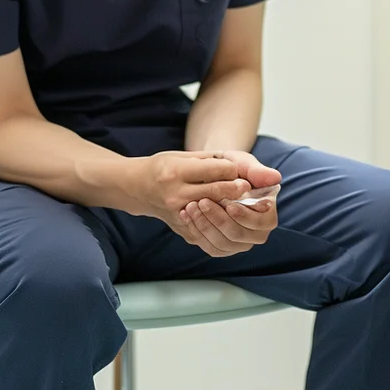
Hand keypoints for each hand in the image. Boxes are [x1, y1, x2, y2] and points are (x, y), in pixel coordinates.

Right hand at [128, 150, 252, 253]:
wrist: (140, 188)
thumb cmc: (168, 166)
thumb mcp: (188, 156)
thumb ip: (218, 161)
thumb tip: (250, 170)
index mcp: (177, 172)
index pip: (214, 172)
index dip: (234, 172)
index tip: (244, 171)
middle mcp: (175, 195)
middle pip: (215, 194)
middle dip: (237, 191)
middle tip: (249, 187)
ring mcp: (177, 215)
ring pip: (214, 217)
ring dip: (232, 210)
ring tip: (241, 202)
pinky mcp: (183, 231)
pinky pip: (210, 234)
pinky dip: (225, 226)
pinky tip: (232, 217)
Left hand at [179, 150, 281, 257]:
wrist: (214, 175)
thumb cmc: (234, 168)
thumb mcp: (244, 164)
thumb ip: (257, 171)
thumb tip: (276, 178)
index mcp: (267, 215)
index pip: (260, 223)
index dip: (245, 216)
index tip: (229, 205)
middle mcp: (256, 233)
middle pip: (238, 236)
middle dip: (219, 220)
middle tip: (202, 202)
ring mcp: (238, 243)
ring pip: (222, 244)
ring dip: (205, 226)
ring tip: (191, 207)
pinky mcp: (222, 247)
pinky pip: (210, 247)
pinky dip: (197, 232)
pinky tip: (186, 215)